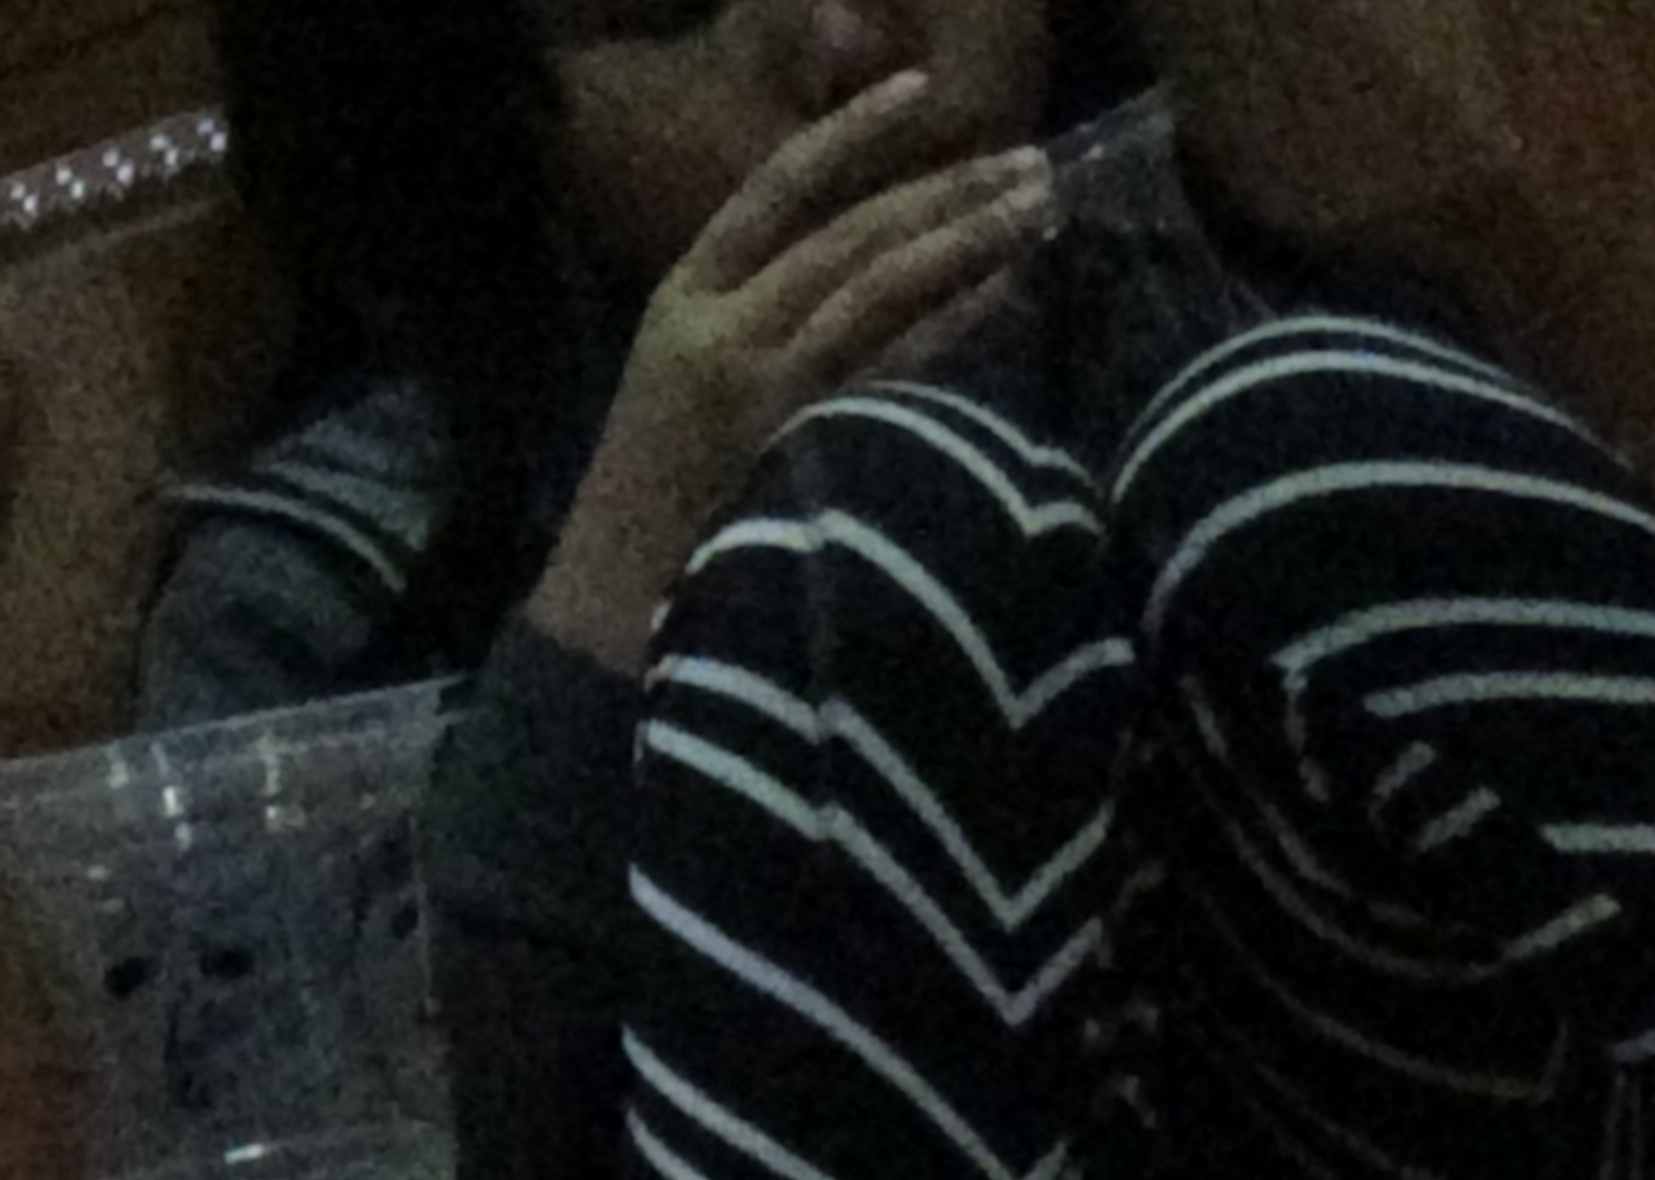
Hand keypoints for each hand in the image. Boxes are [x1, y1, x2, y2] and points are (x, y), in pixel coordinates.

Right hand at [527, 71, 1056, 672]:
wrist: (615, 614)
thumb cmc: (659, 511)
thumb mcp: (684, 390)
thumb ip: (756, 327)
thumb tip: (872, 269)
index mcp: (678, 302)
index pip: (770, 189)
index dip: (847, 134)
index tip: (917, 90)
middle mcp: (719, 330)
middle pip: (847, 234)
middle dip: (943, 188)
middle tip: (1027, 160)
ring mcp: (765, 386)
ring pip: (880, 284)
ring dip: (968, 237)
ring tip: (1038, 205)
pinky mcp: (805, 443)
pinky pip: (899, 363)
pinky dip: (959, 320)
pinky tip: (1009, 290)